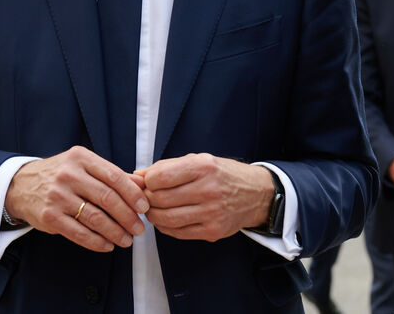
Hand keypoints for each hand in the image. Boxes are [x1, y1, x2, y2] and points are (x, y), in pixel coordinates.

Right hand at [5, 145, 148, 251]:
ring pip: (95, 218)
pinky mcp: (49, 216)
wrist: (21, 185)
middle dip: (128, 216)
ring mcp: (57, 196)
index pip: (114, 176)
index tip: (144, 208)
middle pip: (107, 198)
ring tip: (126, 240)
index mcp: (81, 158)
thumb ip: (111, 174)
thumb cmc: (59, 174)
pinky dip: (97, 242)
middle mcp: (68, 175)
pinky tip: (107, 245)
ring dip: (115, 232)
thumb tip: (141, 185)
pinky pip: (79, 233)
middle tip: (139, 229)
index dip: (133, 194)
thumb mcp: (83, 165)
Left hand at [138, 153, 275, 241]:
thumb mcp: (198, 160)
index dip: (147, 181)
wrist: (256, 194)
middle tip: (146, 197)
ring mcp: (211, 212)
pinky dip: (165, 227)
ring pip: (166, 218)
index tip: (148, 182)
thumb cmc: (221, 174)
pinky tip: (166, 220)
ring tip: (153, 209)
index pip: (160, 177)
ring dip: (153, 215)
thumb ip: (167, 167)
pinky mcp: (213, 231)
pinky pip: (178, 232)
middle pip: (160, 199)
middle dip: (147, 199)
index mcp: (203, 166)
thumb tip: (137, 176)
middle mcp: (208, 189)